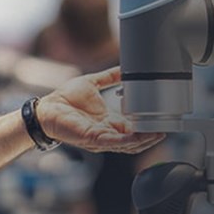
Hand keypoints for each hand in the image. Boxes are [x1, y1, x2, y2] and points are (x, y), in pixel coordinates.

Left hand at [37, 67, 164, 152]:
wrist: (46, 108)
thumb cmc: (64, 99)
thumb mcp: (93, 83)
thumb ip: (108, 77)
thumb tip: (123, 68)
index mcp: (109, 121)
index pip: (134, 126)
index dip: (149, 124)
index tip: (163, 117)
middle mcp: (108, 132)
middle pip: (136, 139)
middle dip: (152, 135)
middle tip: (168, 127)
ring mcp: (101, 138)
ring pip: (129, 144)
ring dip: (145, 139)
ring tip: (159, 132)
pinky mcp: (93, 139)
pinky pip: (114, 141)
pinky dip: (129, 139)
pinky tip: (140, 135)